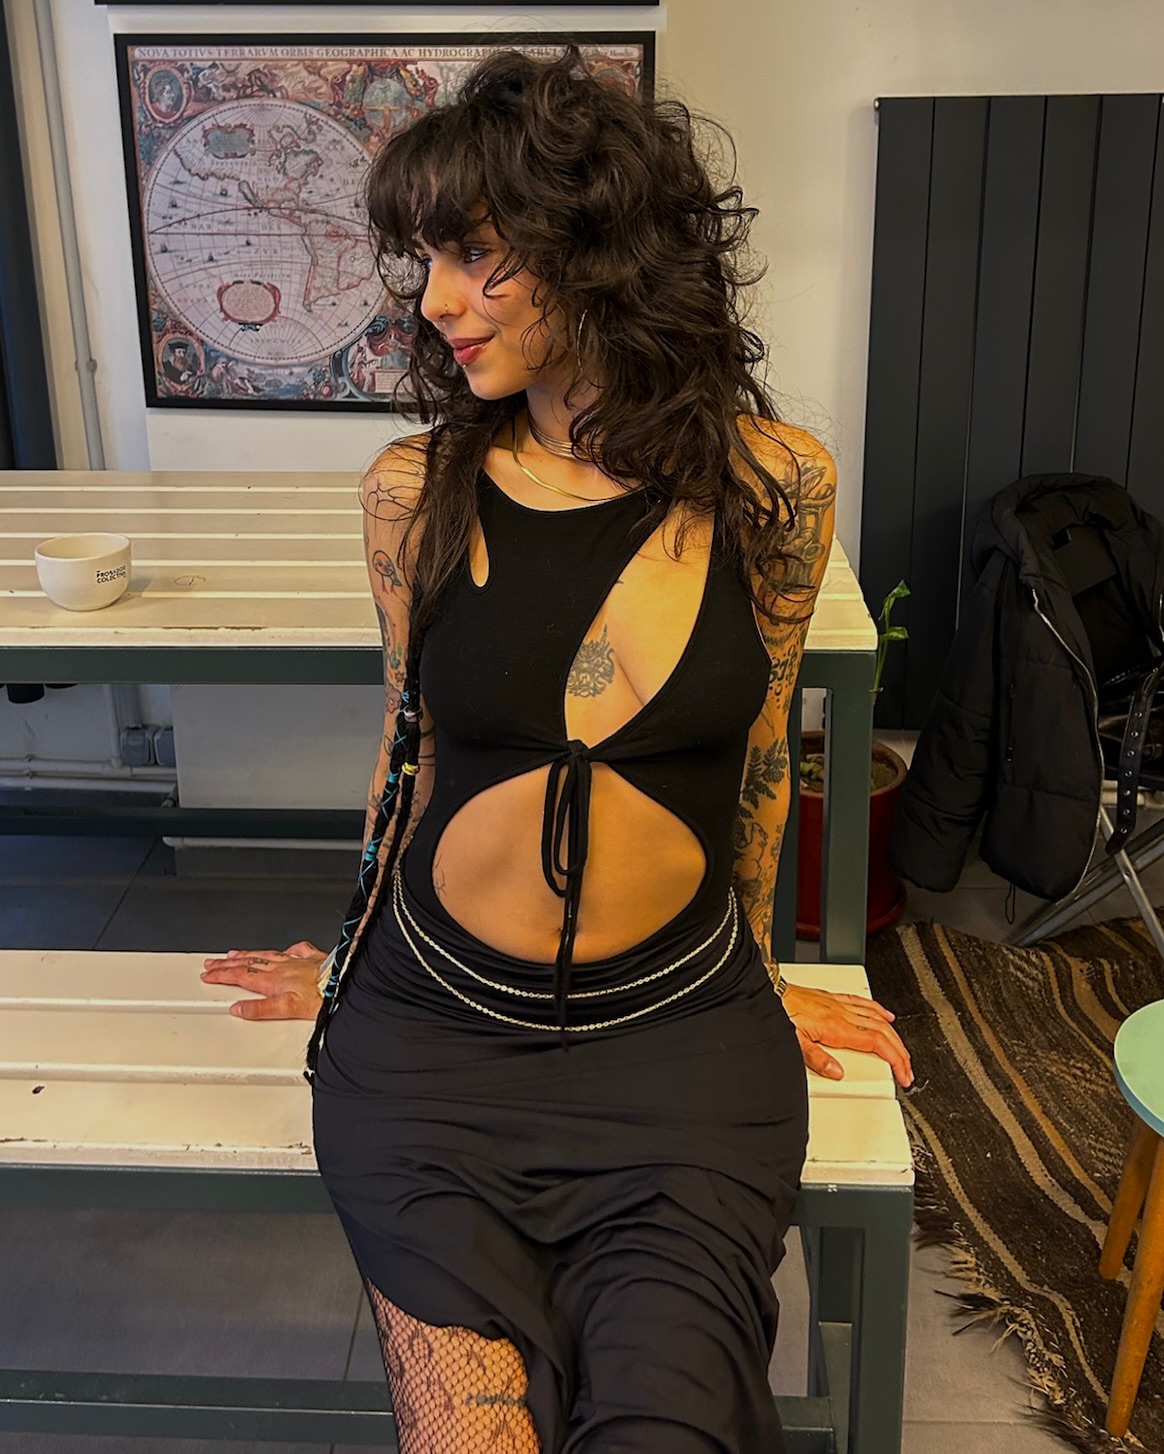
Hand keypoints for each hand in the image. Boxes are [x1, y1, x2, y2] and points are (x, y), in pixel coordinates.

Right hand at [200, 941, 326, 1020]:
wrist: (346, 984)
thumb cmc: (322, 997)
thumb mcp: (287, 1009)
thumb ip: (261, 1009)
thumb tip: (238, 1009)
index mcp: (274, 981)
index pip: (241, 976)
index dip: (222, 975)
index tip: (208, 974)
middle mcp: (283, 968)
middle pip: (249, 964)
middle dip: (228, 964)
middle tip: (212, 963)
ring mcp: (297, 961)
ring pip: (266, 955)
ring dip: (247, 955)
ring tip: (234, 954)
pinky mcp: (312, 959)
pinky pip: (295, 950)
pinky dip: (285, 950)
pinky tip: (284, 950)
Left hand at [782, 984, 912, 1088]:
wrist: (769, 993)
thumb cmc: (780, 1014)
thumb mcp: (795, 1042)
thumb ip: (817, 1059)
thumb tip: (837, 1072)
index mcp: (836, 1028)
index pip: (876, 1044)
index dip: (894, 1059)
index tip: (903, 1073)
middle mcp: (841, 1014)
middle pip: (882, 1032)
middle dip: (900, 1052)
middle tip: (907, 1069)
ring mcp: (839, 1005)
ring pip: (876, 1018)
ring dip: (894, 1034)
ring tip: (903, 1049)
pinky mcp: (832, 998)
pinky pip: (862, 1003)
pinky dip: (877, 1010)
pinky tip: (885, 1015)